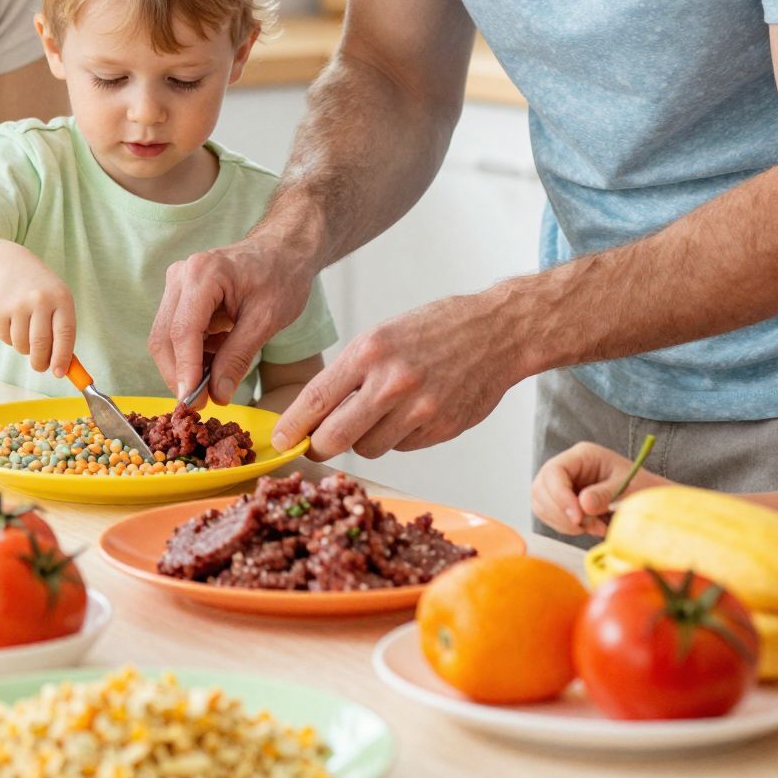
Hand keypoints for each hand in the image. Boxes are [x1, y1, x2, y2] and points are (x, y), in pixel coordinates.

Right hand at [0, 252, 75, 377]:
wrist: (8, 264)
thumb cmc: (40, 289)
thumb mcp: (58, 300)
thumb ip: (63, 331)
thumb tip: (63, 367)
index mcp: (61, 297)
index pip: (64, 334)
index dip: (62, 357)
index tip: (59, 373)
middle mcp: (39, 299)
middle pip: (41, 344)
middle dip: (41, 362)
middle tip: (41, 366)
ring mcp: (17, 304)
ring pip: (22, 345)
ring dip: (25, 349)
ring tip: (27, 334)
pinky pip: (6, 339)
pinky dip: (11, 339)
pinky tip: (13, 322)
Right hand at [150, 234, 315, 403]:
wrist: (283, 251)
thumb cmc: (281, 277)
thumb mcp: (266, 320)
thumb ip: (238, 357)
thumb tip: (218, 395)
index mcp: (203, 274)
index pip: (183, 332)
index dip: (185, 371)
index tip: (193, 402)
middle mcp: (181, 275)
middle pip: (164, 337)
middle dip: (180, 375)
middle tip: (202, 404)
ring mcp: (177, 284)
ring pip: (166, 338)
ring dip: (186, 366)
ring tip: (217, 379)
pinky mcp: (180, 295)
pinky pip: (175, 333)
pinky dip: (192, 354)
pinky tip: (217, 358)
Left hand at [271, 290, 517, 458]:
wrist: (497, 332)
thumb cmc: (435, 330)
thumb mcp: (383, 336)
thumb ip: (351, 373)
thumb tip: (315, 415)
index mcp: (370, 351)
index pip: (316, 398)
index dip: (293, 426)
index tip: (280, 441)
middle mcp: (392, 381)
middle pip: (335, 437)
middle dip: (321, 446)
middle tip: (319, 444)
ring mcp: (420, 408)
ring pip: (370, 448)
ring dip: (367, 439)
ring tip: (385, 413)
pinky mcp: (442, 427)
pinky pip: (403, 447)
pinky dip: (400, 437)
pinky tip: (416, 412)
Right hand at [531, 441, 665, 536]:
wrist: (644, 497)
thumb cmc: (639, 486)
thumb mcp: (627, 488)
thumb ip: (605, 494)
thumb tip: (583, 505)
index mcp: (582, 455)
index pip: (554, 472)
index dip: (560, 496)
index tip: (577, 518)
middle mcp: (566, 467)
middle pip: (541, 488)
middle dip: (561, 513)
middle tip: (586, 526)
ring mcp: (560, 484)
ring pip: (542, 505)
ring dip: (564, 523)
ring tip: (594, 527)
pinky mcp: (559, 501)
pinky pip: (549, 516)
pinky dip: (566, 527)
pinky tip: (588, 527)